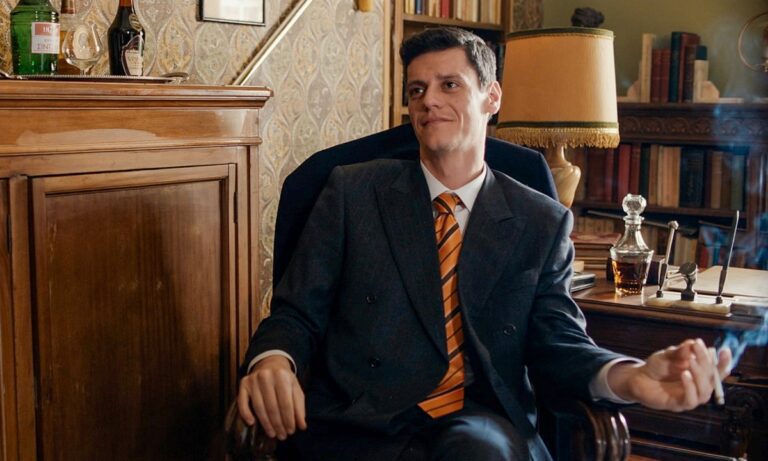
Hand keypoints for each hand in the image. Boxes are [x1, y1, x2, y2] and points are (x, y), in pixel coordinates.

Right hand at [237, 355, 306, 439]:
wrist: (270, 363)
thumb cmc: (284, 379)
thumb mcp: (295, 388)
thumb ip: (299, 406)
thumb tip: (302, 425)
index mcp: (282, 376)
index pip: (286, 403)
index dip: (289, 419)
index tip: (291, 431)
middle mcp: (266, 376)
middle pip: (272, 406)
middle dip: (278, 424)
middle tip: (282, 436)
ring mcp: (253, 380)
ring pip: (259, 407)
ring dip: (266, 423)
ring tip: (272, 434)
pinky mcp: (243, 384)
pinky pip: (242, 401)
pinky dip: (246, 413)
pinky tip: (252, 423)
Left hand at [609, 338, 731, 411]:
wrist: (638, 379)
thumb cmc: (657, 367)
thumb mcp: (667, 355)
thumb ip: (679, 352)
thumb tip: (691, 343)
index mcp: (701, 375)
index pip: (717, 370)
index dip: (724, 362)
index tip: (724, 349)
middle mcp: (699, 387)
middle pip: (712, 379)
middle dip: (707, 362)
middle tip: (698, 348)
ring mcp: (690, 397)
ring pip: (704, 391)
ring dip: (700, 375)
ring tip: (691, 362)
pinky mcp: (679, 405)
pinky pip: (690, 400)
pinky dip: (690, 387)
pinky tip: (684, 374)